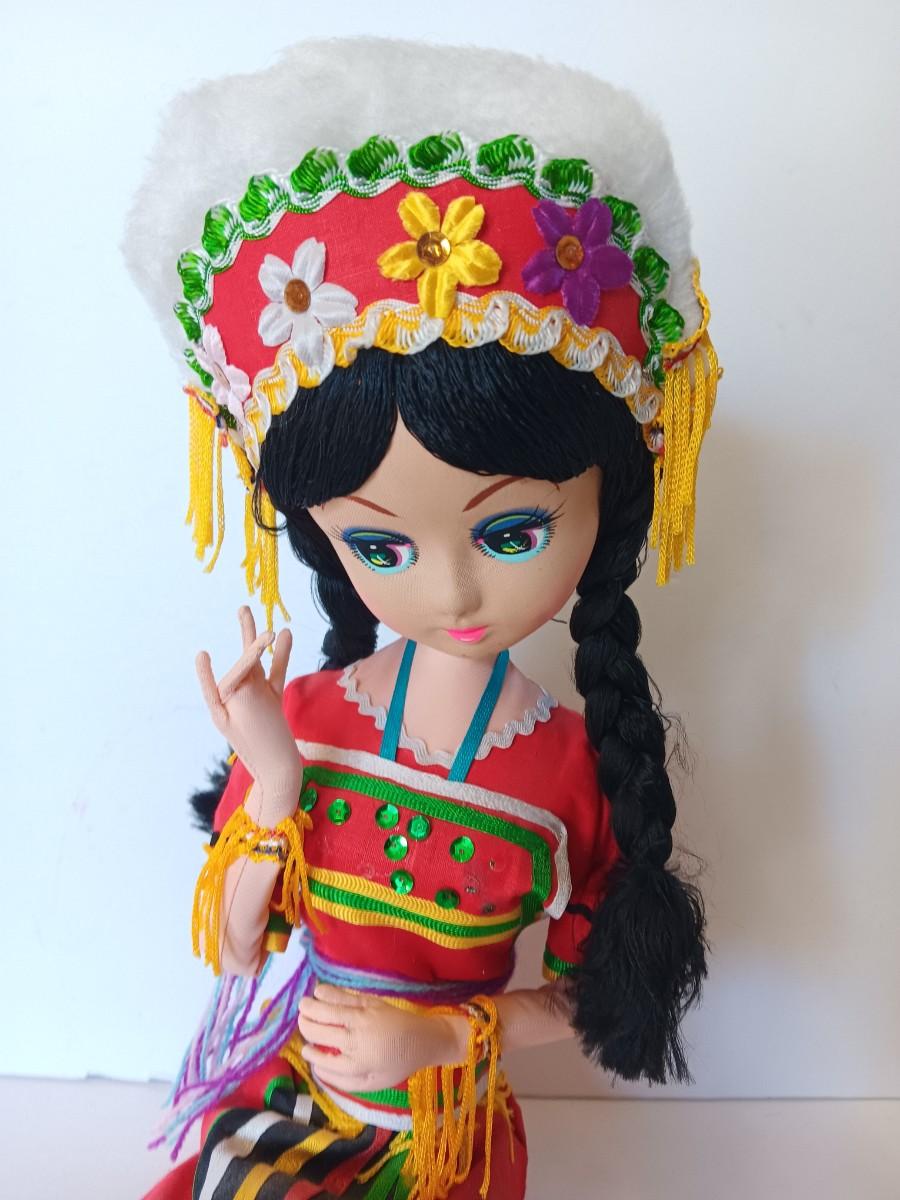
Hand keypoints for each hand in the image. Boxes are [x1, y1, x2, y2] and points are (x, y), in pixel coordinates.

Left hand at [195, 607, 300, 813]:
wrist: (282, 771)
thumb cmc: (260, 746)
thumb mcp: (242, 714)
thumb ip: (241, 688)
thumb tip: (245, 673)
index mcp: (222, 708)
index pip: (229, 678)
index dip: (229, 666)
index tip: (203, 654)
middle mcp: (237, 700)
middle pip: (241, 663)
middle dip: (246, 638)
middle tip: (243, 608)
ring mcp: (257, 700)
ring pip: (259, 663)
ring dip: (262, 641)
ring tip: (264, 619)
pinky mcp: (271, 703)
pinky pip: (276, 673)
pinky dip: (281, 656)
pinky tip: (285, 636)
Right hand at [297, 984, 468, 1091]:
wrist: (423, 1040)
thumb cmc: (397, 1063)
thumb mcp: (373, 1083)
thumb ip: (344, 1081)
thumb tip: (317, 1068)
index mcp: (357, 1066)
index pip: (322, 1059)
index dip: (310, 1053)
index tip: (306, 1049)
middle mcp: (356, 1042)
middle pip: (319, 1032)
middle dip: (305, 1027)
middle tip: (303, 1023)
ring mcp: (362, 1019)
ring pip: (327, 1012)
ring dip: (309, 1008)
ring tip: (303, 1006)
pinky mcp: (369, 1003)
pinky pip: (342, 996)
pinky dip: (326, 993)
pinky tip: (318, 992)